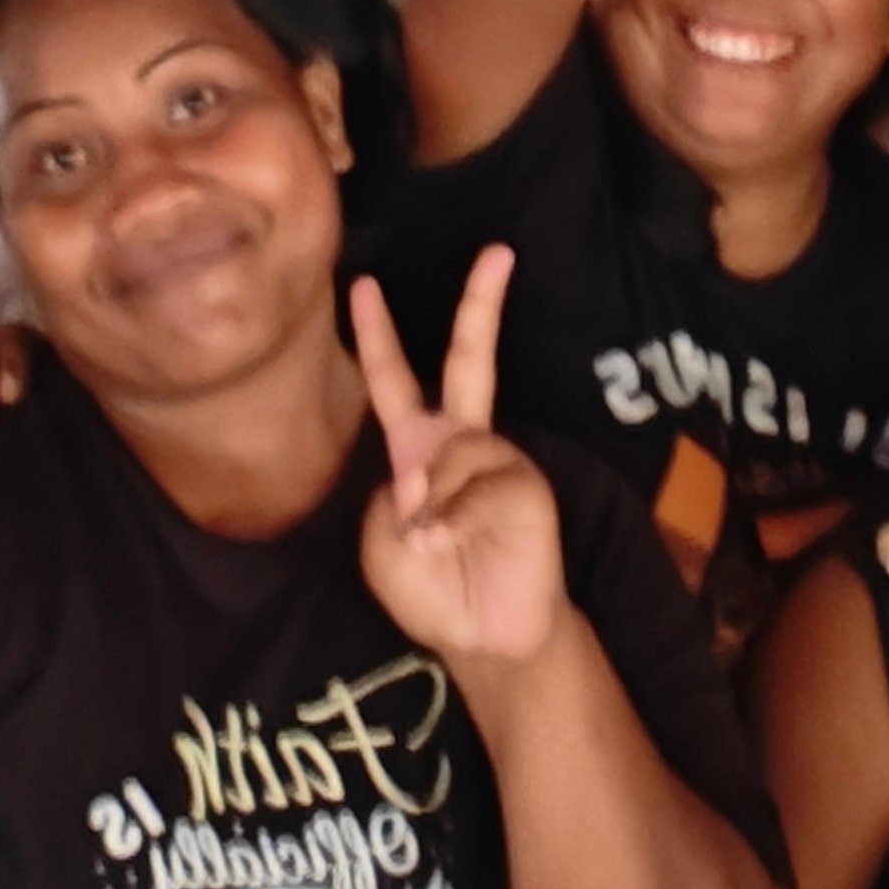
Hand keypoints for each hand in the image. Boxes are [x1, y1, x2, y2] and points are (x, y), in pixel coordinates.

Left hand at [349, 260, 569, 675]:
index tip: (363, 284)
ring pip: (453, 449)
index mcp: (416, 451)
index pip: (393, 381)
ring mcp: (498, 460)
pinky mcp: (526, 485)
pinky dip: (456, 515)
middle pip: (470, 361)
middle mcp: (460, 443)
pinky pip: (480, 480)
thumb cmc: (429, 592)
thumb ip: (393, 504)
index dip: (377, 335)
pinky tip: (451, 543)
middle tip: (498, 251)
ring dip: (432, 500)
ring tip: (431, 544)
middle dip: (481, 306)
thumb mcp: (382, 547)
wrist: (485, 637)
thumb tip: (429, 478)